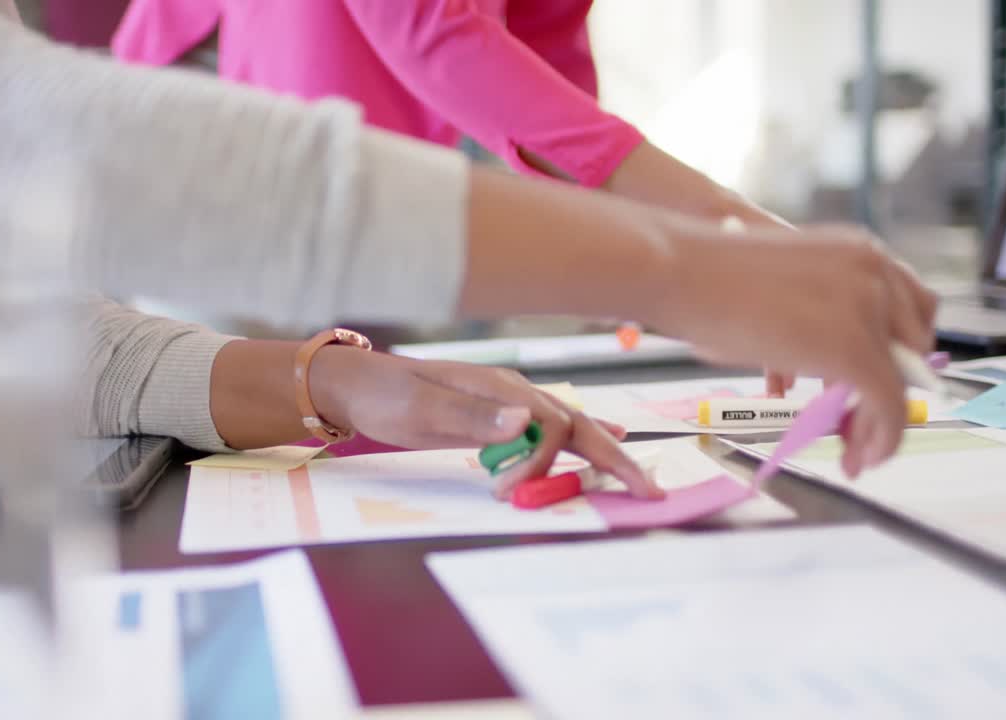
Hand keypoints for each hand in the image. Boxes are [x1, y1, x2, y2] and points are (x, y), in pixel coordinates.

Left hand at [307, 348, 663, 499]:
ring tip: (637, 473)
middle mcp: (512, 391)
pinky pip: (552, 425)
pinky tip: (605, 436)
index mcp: (499, 388)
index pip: (548, 426)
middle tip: (649, 489)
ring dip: (603, 450)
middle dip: (614, 457)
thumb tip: (527, 421)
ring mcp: (507, 399)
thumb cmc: (384, 397)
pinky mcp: (498, 412)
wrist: (356, 382)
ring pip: (569, 424)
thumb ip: (472, 417)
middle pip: (576, 423)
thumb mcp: (419, 409)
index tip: (511, 494)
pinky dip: (583, 436)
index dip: (541, 463)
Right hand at [651, 220, 937, 476]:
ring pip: (902, 381)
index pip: (913, 306)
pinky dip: (880, 438)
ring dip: (884, 423)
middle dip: (895, 389)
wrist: (678, 270)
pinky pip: (887, 404)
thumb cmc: (704, 277)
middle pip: (916, 345)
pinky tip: (858, 456)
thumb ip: (813, 311)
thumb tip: (818, 363)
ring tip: (857, 449)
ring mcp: (868, 307)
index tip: (882, 382)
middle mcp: (874, 272)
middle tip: (865, 421)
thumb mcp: (777, 287)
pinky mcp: (854, 347)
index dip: (903, 352)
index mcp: (858, 250)